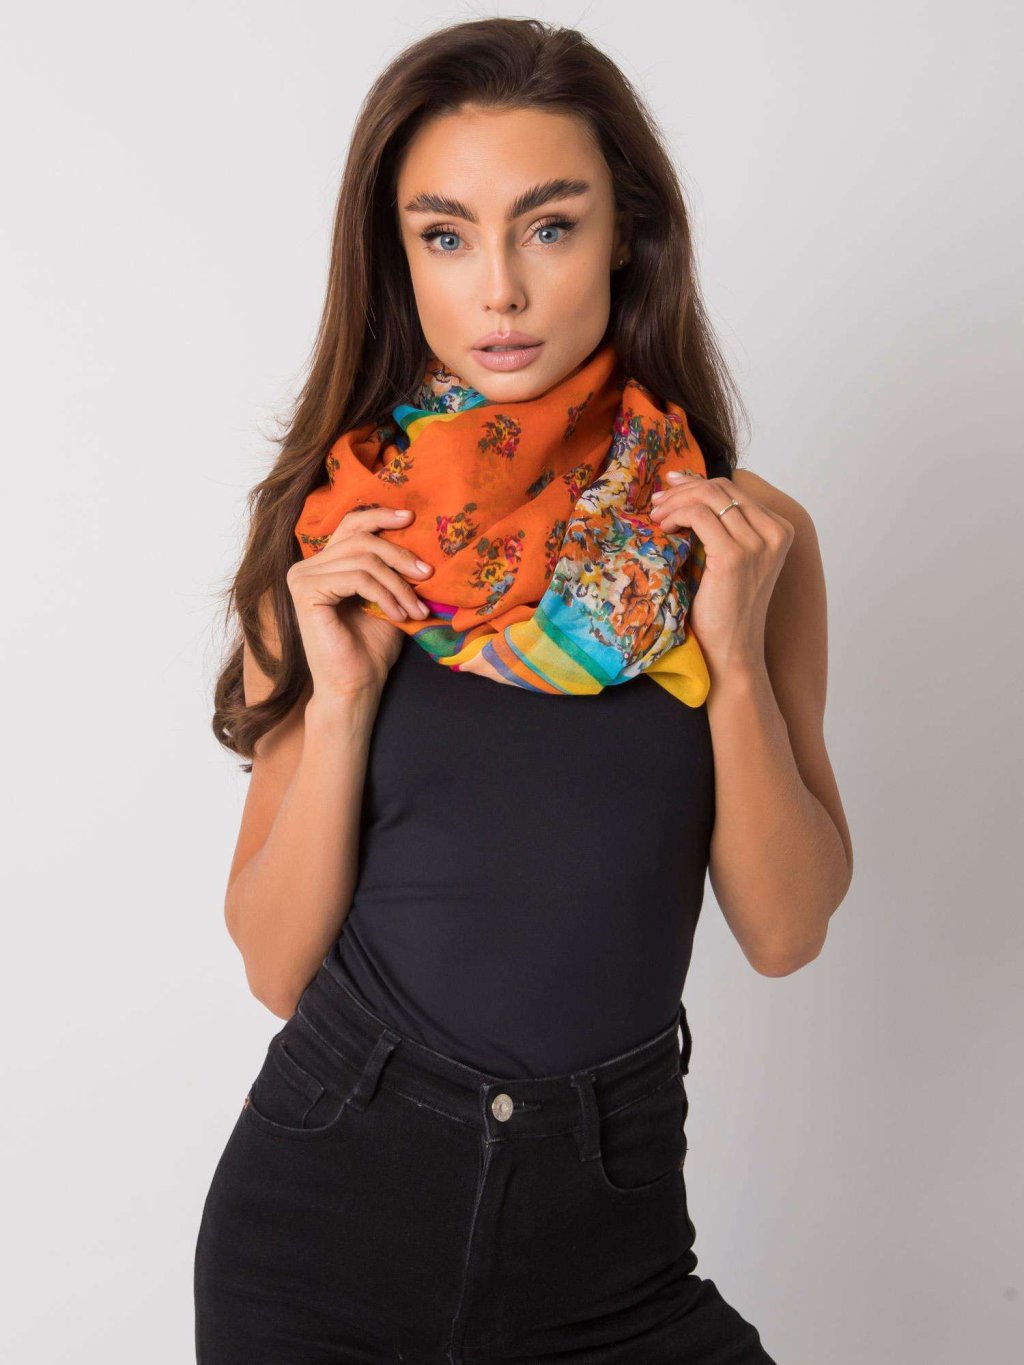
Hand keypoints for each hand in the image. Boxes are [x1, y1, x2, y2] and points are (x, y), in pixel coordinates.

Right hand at [287, 506, 433, 701]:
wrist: (357, 686)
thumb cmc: (372, 648)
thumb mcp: (388, 597)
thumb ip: (391, 567)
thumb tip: (417, 533)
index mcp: (324, 564)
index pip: (351, 526)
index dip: (380, 516)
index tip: (410, 517)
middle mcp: (307, 567)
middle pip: (361, 539)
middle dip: (400, 555)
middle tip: (427, 574)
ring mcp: (302, 577)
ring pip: (364, 560)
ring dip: (398, 584)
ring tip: (417, 609)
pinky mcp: (306, 592)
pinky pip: (357, 578)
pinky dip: (385, 595)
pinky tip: (399, 615)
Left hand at [649, 470, 793, 680]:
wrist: (732, 651)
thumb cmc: (725, 609)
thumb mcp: (728, 559)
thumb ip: (721, 527)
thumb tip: (688, 489)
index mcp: (779, 530)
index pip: (732, 490)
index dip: (697, 484)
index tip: (670, 488)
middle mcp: (774, 533)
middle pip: (721, 488)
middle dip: (683, 490)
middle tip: (657, 503)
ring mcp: (758, 544)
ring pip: (709, 498)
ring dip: (676, 502)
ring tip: (657, 516)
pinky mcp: (735, 556)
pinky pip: (699, 516)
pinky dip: (677, 515)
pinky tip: (664, 528)